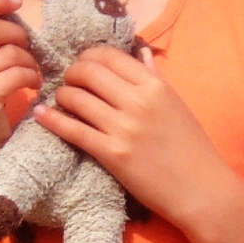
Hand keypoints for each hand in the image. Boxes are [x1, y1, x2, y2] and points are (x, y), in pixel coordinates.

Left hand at [34, 44, 235, 231]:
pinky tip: (41, 115)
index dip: (88, 57)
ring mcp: (124, 128)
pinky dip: (52, 120)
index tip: (83, 65)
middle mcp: (138, 101)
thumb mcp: (177, 104)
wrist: (202, 190)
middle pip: (88, 72)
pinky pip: (73, 130)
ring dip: (62, 96)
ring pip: (76, 98)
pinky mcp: (112, 154)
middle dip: (71, 73)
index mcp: (155, 85)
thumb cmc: (192, 148)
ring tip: (61, 100)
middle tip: (69, 82)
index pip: (109, 56)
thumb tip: (140, 52)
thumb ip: (155, 77)